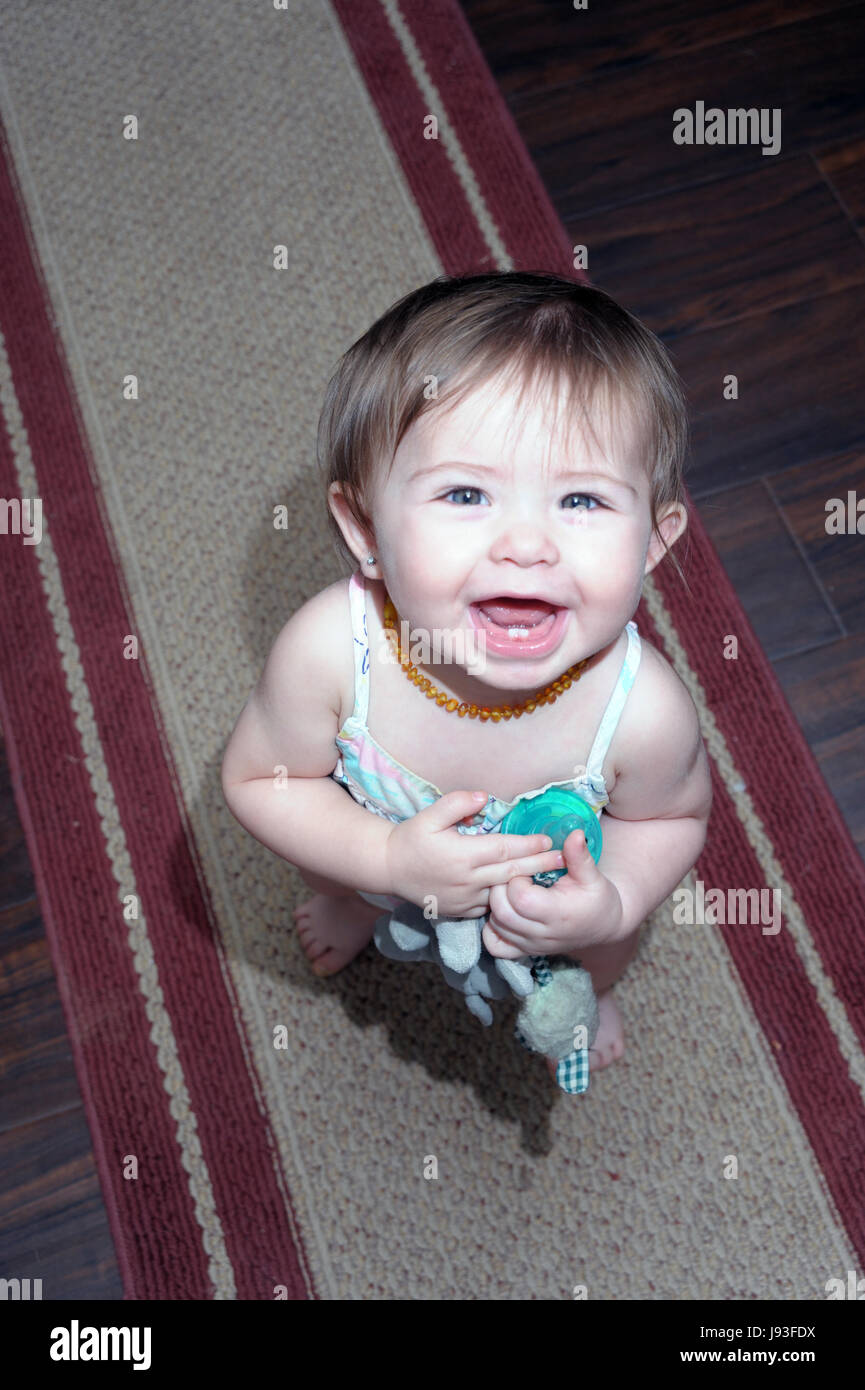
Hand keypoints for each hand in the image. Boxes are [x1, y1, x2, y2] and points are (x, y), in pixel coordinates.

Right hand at [385, 789, 565, 919]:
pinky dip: (507, 900)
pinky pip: (490, 906)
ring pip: (503, 893)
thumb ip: (457, 803)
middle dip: (539, 865)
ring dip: (527, 884)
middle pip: (511, 871)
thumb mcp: (429, 815)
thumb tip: (484, 797)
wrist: (388, 869)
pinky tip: (522, 893)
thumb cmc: (410, 838)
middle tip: (562, 860)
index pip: (504, 849)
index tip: (548, 840)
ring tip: (550, 877)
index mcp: (462, 854)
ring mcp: (465, 899)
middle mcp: (467, 880)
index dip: (528, 844)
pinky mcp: (460, 911)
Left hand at [482, 828, 623, 957]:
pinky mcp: (524, 952)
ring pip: (496, 926)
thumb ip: (579, 856)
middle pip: (502, 912)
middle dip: (500, 889)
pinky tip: (503, 912)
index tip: (526, 868)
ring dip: (496, 905)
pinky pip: (496, 946)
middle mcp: (541, 934)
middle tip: (512, 876)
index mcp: (556, 913)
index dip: (516, 878)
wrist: (603, 926)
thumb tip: (575, 833)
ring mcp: (531, 945)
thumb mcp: (592, 875)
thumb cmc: (596, 898)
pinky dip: (492, 929)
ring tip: (510, 891)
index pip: (520, 897)